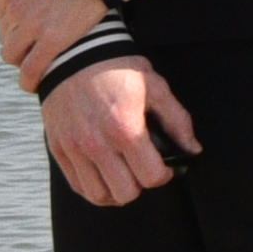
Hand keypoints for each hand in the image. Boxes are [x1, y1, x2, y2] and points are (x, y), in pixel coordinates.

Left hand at [0, 0, 106, 81]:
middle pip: (6, 37)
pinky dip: (30, 80)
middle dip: (19, 41)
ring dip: (22, 60)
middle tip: (39, 42)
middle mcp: (14, 11)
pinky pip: (33, 69)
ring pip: (14, 56)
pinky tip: (36, 85)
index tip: (32, 26)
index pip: (1, 18)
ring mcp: (33, 26)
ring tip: (38, 62)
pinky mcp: (54, 40)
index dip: (16, 23)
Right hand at [39, 57, 198, 207]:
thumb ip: (178, 121)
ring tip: (126, 176)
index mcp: (125, 129)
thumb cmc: (119, 70)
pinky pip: (78, 186)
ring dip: (117, 192)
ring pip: (99, 195)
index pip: (150, 177)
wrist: (75, 56)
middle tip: (144, 169)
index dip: (164, 175)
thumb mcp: (156, 87)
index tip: (165, 166)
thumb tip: (193, 149)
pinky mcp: (59, 149)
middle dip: (141, 184)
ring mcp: (75, 149)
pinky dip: (95, 189)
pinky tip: (106, 177)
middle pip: (125, 193)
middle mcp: (97, 144)